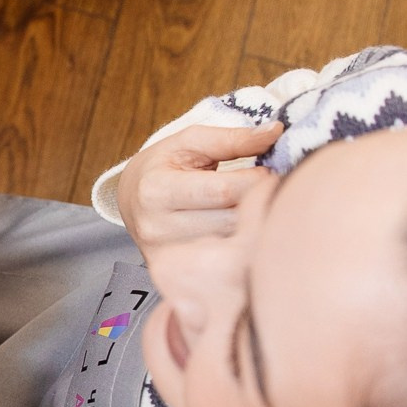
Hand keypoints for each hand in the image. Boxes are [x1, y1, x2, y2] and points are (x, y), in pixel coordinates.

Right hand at [111, 120, 283, 245]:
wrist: (130, 200)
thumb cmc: (163, 166)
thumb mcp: (190, 142)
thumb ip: (232, 138)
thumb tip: (276, 132)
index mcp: (156, 190)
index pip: (223, 190)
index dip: (256, 179)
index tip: (272, 171)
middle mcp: (156, 228)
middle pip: (229, 221)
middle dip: (258, 203)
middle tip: (272, 191)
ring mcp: (166, 255)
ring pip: (230, 244)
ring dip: (253, 226)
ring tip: (256, 209)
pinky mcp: (175, 273)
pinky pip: (223, 261)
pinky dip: (240, 245)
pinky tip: (242, 231)